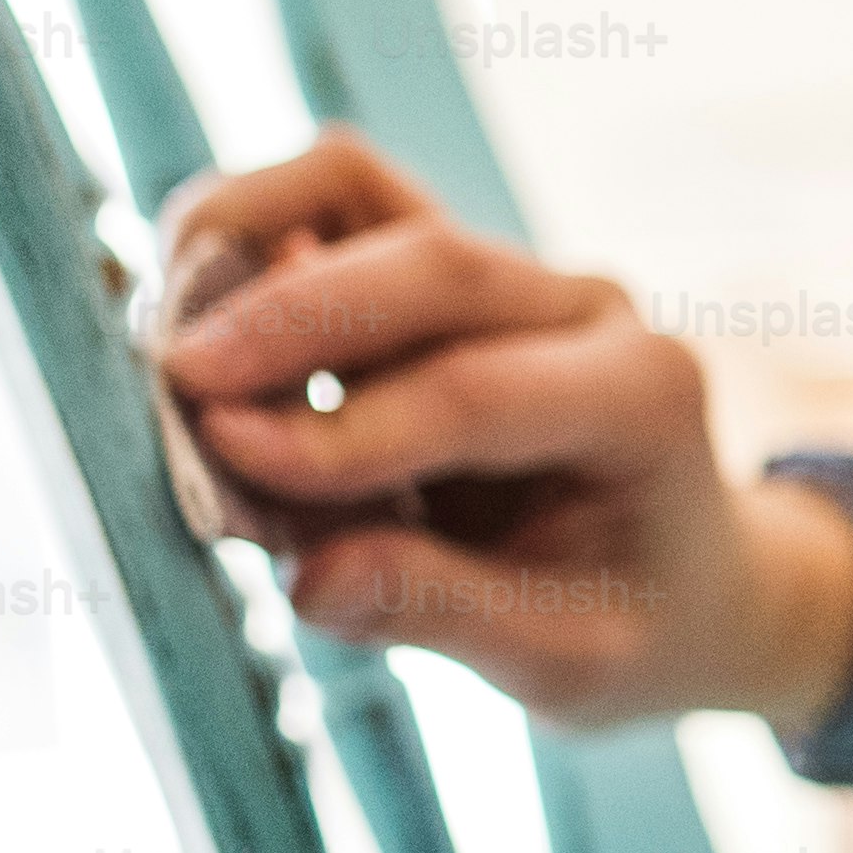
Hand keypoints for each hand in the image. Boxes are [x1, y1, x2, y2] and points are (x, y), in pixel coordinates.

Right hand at [147, 128, 852, 731]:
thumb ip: (446, 613)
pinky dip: (246, 232)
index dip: (342, 427)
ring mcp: (512, 271)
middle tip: (171, 385)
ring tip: (164, 335)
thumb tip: (311, 583)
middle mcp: (585, 307)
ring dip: (248, 241)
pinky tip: (184, 308)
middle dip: (287, 318)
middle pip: (427, 263)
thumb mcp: (568, 661)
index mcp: (644, 397)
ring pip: (364, 191)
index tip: (229, 459)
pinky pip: (334, 202)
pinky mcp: (440, 263)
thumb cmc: (634, 621)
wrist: (688, 575)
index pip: (477, 391)